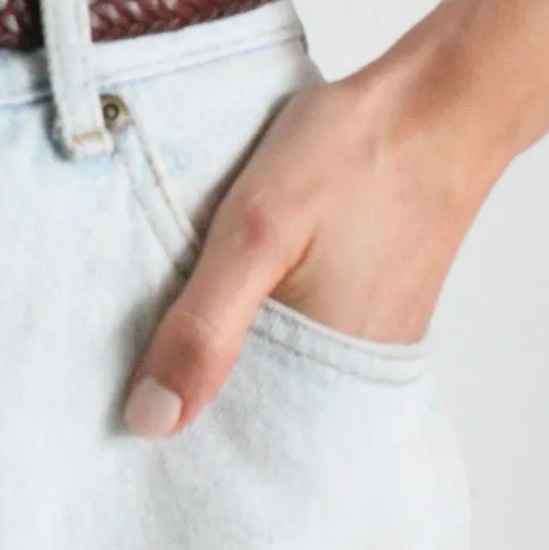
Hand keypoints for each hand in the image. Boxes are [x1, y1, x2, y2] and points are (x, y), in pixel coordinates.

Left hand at [123, 55, 508, 436]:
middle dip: (187, 393)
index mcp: (326, 378)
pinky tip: (214, 290)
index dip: (172, 435)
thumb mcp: (256, 234)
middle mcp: (349, 374)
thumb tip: (151, 421)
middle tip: (118, 370)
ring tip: (156, 329)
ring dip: (218, 350)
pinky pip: (290, 332)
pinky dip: (251, 318)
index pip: (234, 446)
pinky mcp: (360, 305)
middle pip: (248, 412)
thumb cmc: (355, 159)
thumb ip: (205, 328)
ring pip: (266, 367)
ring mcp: (358, 338)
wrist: (436, 103)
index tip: (112, 422)